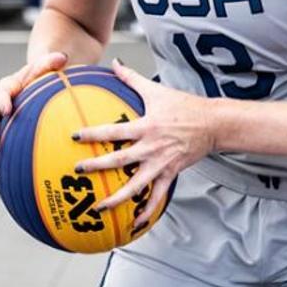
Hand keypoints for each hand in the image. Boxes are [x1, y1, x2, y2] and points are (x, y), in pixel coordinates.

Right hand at [0, 51, 68, 172]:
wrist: (39, 81)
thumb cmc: (44, 74)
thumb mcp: (47, 66)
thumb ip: (51, 62)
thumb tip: (62, 57)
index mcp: (9, 86)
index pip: (2, 91)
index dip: (3, 100)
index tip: (7, 109)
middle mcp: (1, 104)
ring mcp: (2, 120)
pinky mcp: (6, 133)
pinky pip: (0, 148)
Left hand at [73, 59, 213, 226]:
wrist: (211, 123)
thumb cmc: (183, 105)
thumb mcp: (156, 90)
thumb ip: (131, 77)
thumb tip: (114, 63)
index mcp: (145, 126)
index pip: (114, 131)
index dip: (94, 134)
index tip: (75, 137)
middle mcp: (151, 147)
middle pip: (120, 160)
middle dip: (97, 167)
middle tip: (78, 171)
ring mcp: (160, 164)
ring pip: (136, 185)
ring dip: (117, 198)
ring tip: (99, 208)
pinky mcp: (170, 174)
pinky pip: (157, 196)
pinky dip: (147, 210)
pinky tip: (135, 223)